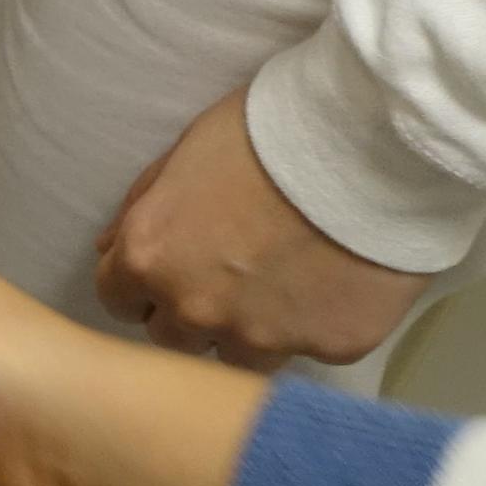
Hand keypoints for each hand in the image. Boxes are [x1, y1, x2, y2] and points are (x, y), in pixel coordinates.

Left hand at [94, 88, 428, 367]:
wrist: (376, 138)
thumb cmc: (273, 128)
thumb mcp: (188, 151)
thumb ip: (144, 209)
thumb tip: (109, 250)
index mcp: (149, 258)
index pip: (118, 300)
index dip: (146, 283)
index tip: (176, 266)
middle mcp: (196, 310)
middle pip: (173, 339)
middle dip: (194, 312)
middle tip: (235, 274)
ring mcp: (263, 336)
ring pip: (240, 357)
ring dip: (252, 329)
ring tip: (287, 284)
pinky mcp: (329, 346)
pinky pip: (313, 346)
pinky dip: (319, 322)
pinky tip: (338, 283)